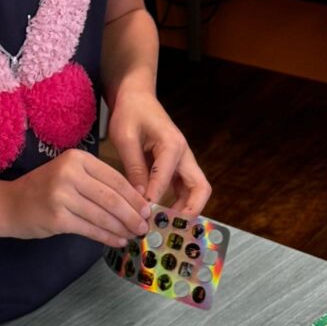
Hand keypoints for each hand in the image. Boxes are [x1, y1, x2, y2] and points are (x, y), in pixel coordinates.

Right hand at [3, 148, 151, 248]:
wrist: (9, 204)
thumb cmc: (44, 189)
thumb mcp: (70, 175)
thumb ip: (98, 182)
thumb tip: (136, 200)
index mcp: (77, 158)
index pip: (115, 178)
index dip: (134, 197)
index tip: (148, 210)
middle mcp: (69, 173)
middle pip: (111, 198)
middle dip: (132, 215)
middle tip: (145, 226)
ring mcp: (62, 196)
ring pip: (102, 215)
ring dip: (122, 228)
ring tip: (134, 236)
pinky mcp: (57, 218)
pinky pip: (90, 229)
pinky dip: (107, 237)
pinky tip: (117, 241)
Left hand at [106, 84, 211, 214]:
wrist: (137, 96)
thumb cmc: (130, 112)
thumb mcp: (125, 137)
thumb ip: (133, 167)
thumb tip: (138, 197)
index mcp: (172, 145)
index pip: (166, 180)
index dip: (154, 200)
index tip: (141, 217)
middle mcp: (184, 154)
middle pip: (200, 188)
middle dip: (189, 211)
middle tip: (169, 229)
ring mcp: (183, 160)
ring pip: (195, 191)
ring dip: (185, 210)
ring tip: (165, 227)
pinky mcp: (176, 165)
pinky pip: (183, 188)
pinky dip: (177, 203)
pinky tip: (160, 215)